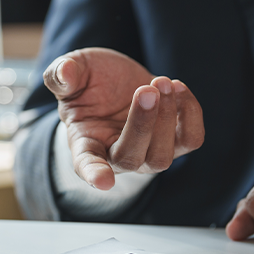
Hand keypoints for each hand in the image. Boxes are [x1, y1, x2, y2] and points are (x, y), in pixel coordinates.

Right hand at [44, 48, 204, 189]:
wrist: (117, 81)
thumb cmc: (90, 83)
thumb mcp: (71, 72)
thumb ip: (61, 74)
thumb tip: (64, 74)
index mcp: (86, 143)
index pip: (87, 165)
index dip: (94, 174)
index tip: (103, 181)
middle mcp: (117, 156)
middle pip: (133, 159)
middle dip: (143, 124)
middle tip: (146, 90)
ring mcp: (148, 153)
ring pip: (163, 156)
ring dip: (168, 118)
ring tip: (161, 82)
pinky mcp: (175, 141)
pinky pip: (191, 139)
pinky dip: (190, 113)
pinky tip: (177, 88)